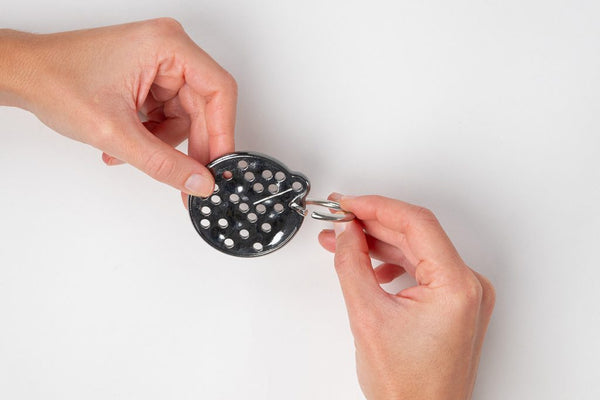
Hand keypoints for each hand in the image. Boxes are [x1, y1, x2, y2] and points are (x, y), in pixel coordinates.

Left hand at [0, 18, 236, 197]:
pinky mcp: (148, 77)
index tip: (221, 165)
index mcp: (167, 46)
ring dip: (162, 143)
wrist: (21, 75)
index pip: (219, 91)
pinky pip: (167, 115)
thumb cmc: (55, 81)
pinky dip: (151, 135)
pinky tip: (127, 143)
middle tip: (188, 180)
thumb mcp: (115, 132)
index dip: (223, 132)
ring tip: (131, 153)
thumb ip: (164, 163)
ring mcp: (159, 63)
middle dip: (190, 146)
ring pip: (184, 116)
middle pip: (202, 107)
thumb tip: (199, 182)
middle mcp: (168, 50)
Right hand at [318, 194, 494, 399]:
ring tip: (342, 240)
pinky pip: (422, 269)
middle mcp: (469, 286)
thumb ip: (352, 264)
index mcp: (457, 286)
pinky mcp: (454, 304)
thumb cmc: (406, 388)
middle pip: (416, 234)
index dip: (376, 206)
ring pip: (416, 251)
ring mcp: (464, 296)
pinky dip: (392, 263)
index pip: (416, 223)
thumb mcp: (367, 316)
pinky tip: (367, 264)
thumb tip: (345, 231)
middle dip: (372, 224)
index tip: (347, 203)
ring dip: (378, 243)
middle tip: (338, 217)